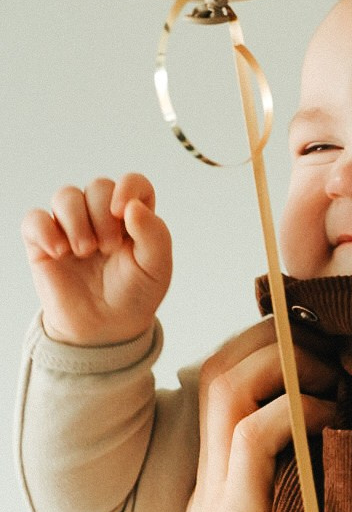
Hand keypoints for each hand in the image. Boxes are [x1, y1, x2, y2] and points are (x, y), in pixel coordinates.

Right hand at [21, 172, 172, 344]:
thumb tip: (132, 205)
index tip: (122, 211)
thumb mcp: (157, 267)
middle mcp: (101, 215)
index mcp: (133, 217)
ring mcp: (71, 227)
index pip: (133, 182)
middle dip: (103, 214)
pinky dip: (45, 230)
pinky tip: (59, 252)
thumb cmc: (134, 294)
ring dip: (76, 221)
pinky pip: (34, 219)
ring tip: (86, 251)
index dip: (128, 187)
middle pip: (98, 186)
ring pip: (66, 195)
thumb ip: (154, 233)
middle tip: (109, 248)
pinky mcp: (43, 242)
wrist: (105, 328)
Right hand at [161, 320, 337, 511]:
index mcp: (226, 466)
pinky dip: (293, 411)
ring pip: (229, 385)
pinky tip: (331, 419)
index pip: (231, 373)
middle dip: (277, 338)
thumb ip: (310, 487)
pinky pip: (252, 435)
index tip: (324, 340)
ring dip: (284, 363)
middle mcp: (215, 467)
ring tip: (331, 377)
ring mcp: (219, 488)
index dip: (271, 343)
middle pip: (225, 365)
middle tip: (331, 350)